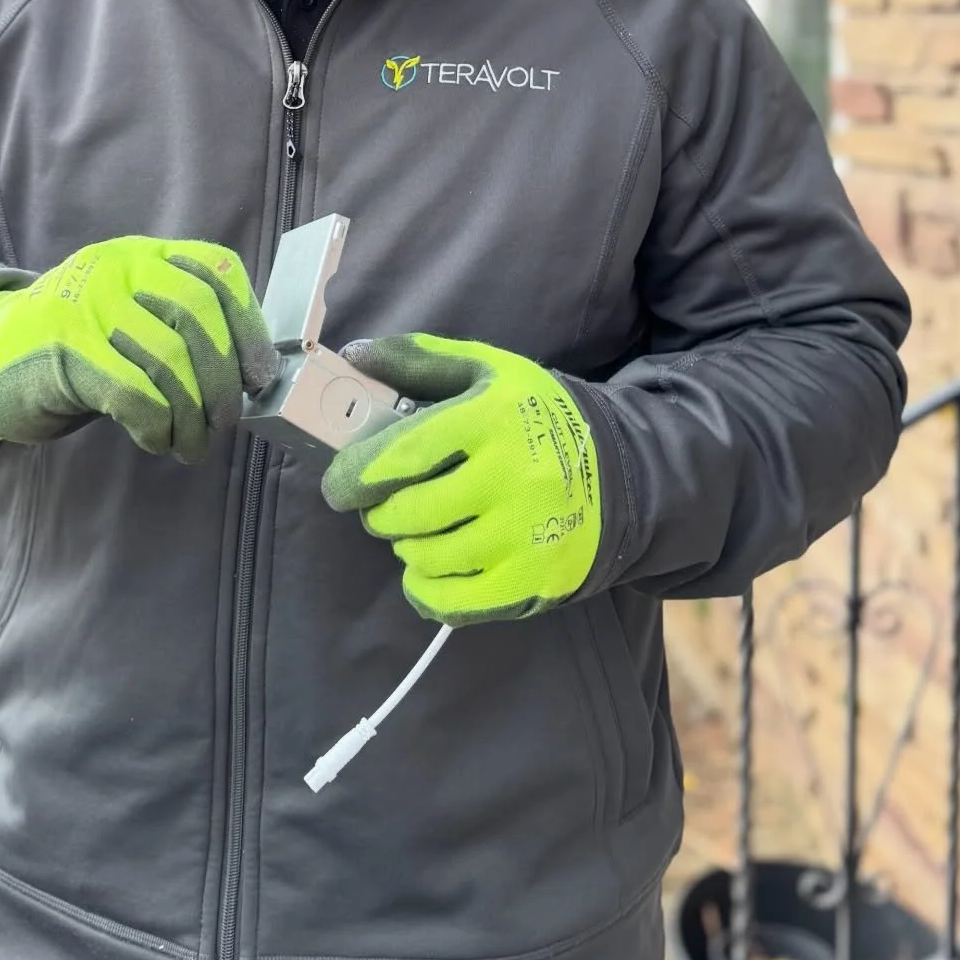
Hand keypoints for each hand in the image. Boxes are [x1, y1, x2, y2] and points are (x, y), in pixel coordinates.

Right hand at [0, 237, 277, 462]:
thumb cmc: (74, 348)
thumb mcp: (126, 316)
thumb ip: (177, 326)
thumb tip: (249, 371)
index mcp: (139, 255)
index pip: (216, 270)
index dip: (248, 324)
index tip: (259, 373)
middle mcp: (115, 269)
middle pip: (198, 316)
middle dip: (223, 377)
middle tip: (225, 419)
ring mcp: (86, 305)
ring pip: (169, 360)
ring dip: (193, 415)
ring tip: (192, 443)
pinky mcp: (64, 352)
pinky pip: (134, 394)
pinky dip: (158, 426)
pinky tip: (157, 441)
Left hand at [321, 335, 601, 624]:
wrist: (621, 471)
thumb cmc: (534, 415)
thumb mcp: (485, 369)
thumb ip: (418, 359)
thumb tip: (354, 356)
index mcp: (493, 418)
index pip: (406, 453)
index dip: (358, 474)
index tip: (339, 486)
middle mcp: (512, 478)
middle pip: (411, 513)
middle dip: (380, 514)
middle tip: (383, 506)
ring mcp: (525, 536)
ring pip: (428, 558)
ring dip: (406, 546)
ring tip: (417, 528)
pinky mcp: (532, 581)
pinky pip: (454, 603)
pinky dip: (426, 590)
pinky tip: (429, 570)